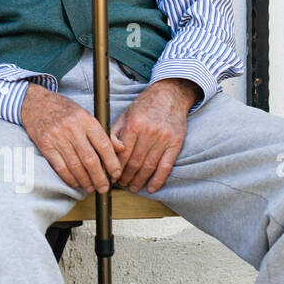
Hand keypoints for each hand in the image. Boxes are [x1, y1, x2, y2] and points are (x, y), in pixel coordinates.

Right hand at [20, 84, 123, 192]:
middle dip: (99, 177)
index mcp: (85, 119)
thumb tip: (120, 148)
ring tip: (91, 187)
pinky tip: (75, 183)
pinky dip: (69, 178)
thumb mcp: (85, 115)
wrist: (35, 103)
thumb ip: (103, 132)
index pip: (104, 145)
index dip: (112, 163)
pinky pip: (60, 166)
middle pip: (90, 159)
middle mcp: (72, 128)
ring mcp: (57, 136)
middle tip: (104, 187)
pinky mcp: (45, 144)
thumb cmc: (63, 110)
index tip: (116, 174)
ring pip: (75, 166)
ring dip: (85, 181)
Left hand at [112, 78, 195, 192]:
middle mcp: (149, 133)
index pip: (122, 153)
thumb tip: (107, 152)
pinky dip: (158, 179)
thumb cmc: (144, 106)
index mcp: (134, 125)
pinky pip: (166, 166)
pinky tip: (151, 188)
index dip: (115, 168)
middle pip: (135, 162)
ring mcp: (164, 139)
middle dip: (125, 176)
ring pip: (149, 166)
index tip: (110, 175)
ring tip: (132, 187)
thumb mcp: (125, 115)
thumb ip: (114, 133)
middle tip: (120, 184)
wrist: (170, 95)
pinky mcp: (176, 144)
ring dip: (139, 180)